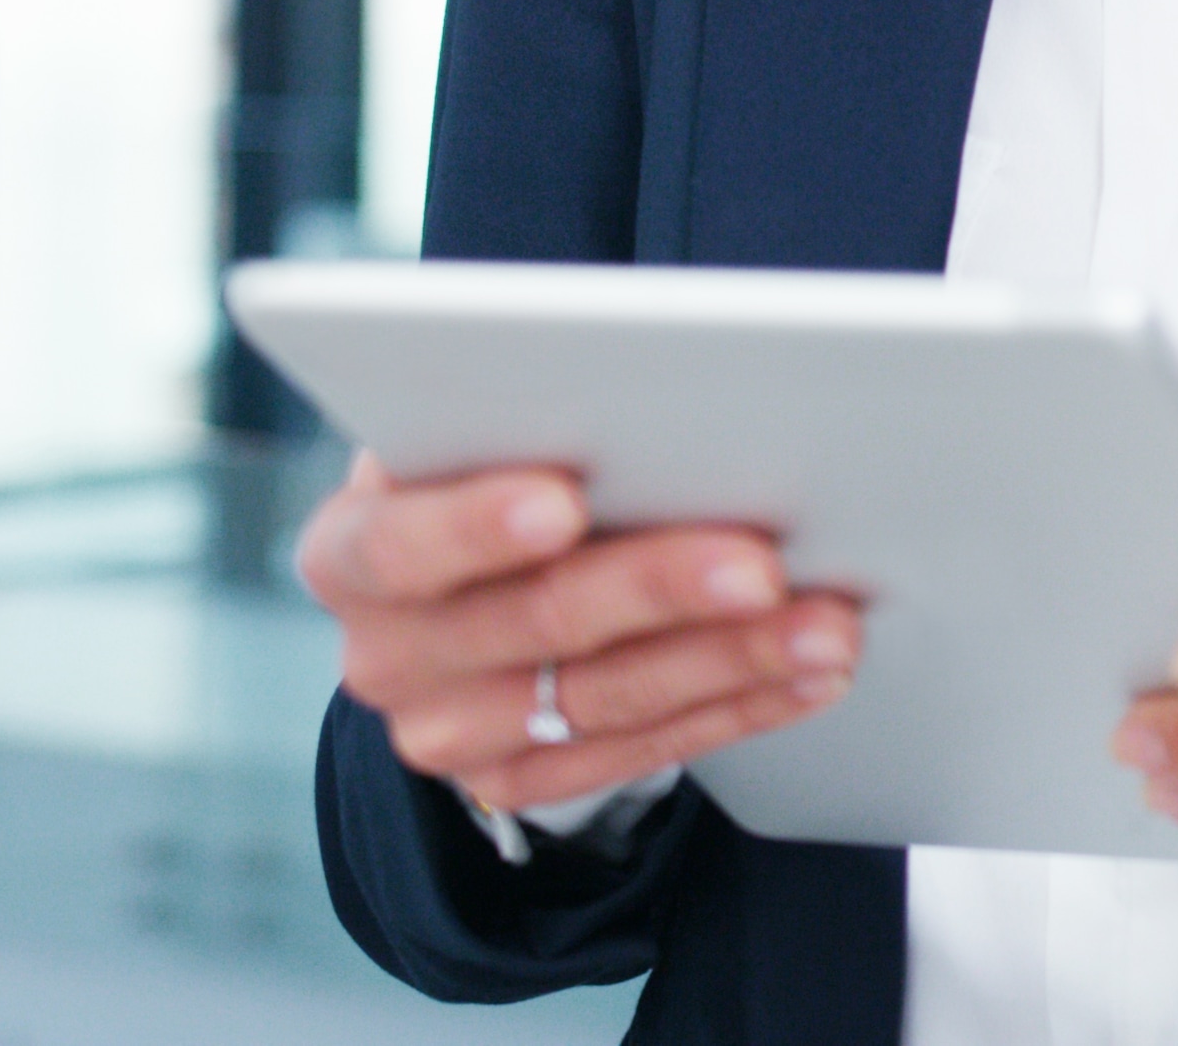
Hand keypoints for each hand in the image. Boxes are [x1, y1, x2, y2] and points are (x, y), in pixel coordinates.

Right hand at [296, 451, 863, 816]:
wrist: (460, 584)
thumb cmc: (489, 466)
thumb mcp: (474, 431)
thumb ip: (532, 415)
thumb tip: (659, 394)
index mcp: (349, 549)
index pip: (401, 542)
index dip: (478, 524)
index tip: (566, 498)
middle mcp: (385, 655)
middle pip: (534, 622)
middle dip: (661, 586)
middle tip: (764, 563)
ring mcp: (450, 733)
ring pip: (606, 696)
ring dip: (734, 659)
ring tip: (828, 623)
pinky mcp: (520, 783)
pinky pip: (643, 753)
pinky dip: (740, 707)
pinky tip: (809, 674)